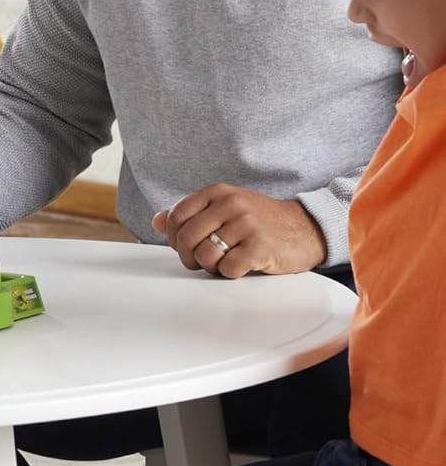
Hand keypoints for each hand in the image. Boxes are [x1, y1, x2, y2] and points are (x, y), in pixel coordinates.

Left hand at [152, 184, 325, 278]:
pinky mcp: (261, 247)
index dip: (173, 238)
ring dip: (211, 267)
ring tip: (225, 261)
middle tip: (203, 261)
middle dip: (189, 257)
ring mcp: (246, 224)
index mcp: (217, 193)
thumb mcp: (224, 209)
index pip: (175, 217)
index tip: (184, 246)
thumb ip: (191, 214)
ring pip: (204, 256)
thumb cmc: (261, 221)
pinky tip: (242, 265)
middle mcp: (231, 204)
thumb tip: (157, 221)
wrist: (307, 228)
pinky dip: (230, 273)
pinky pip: (227, 268)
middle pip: (185, 239)